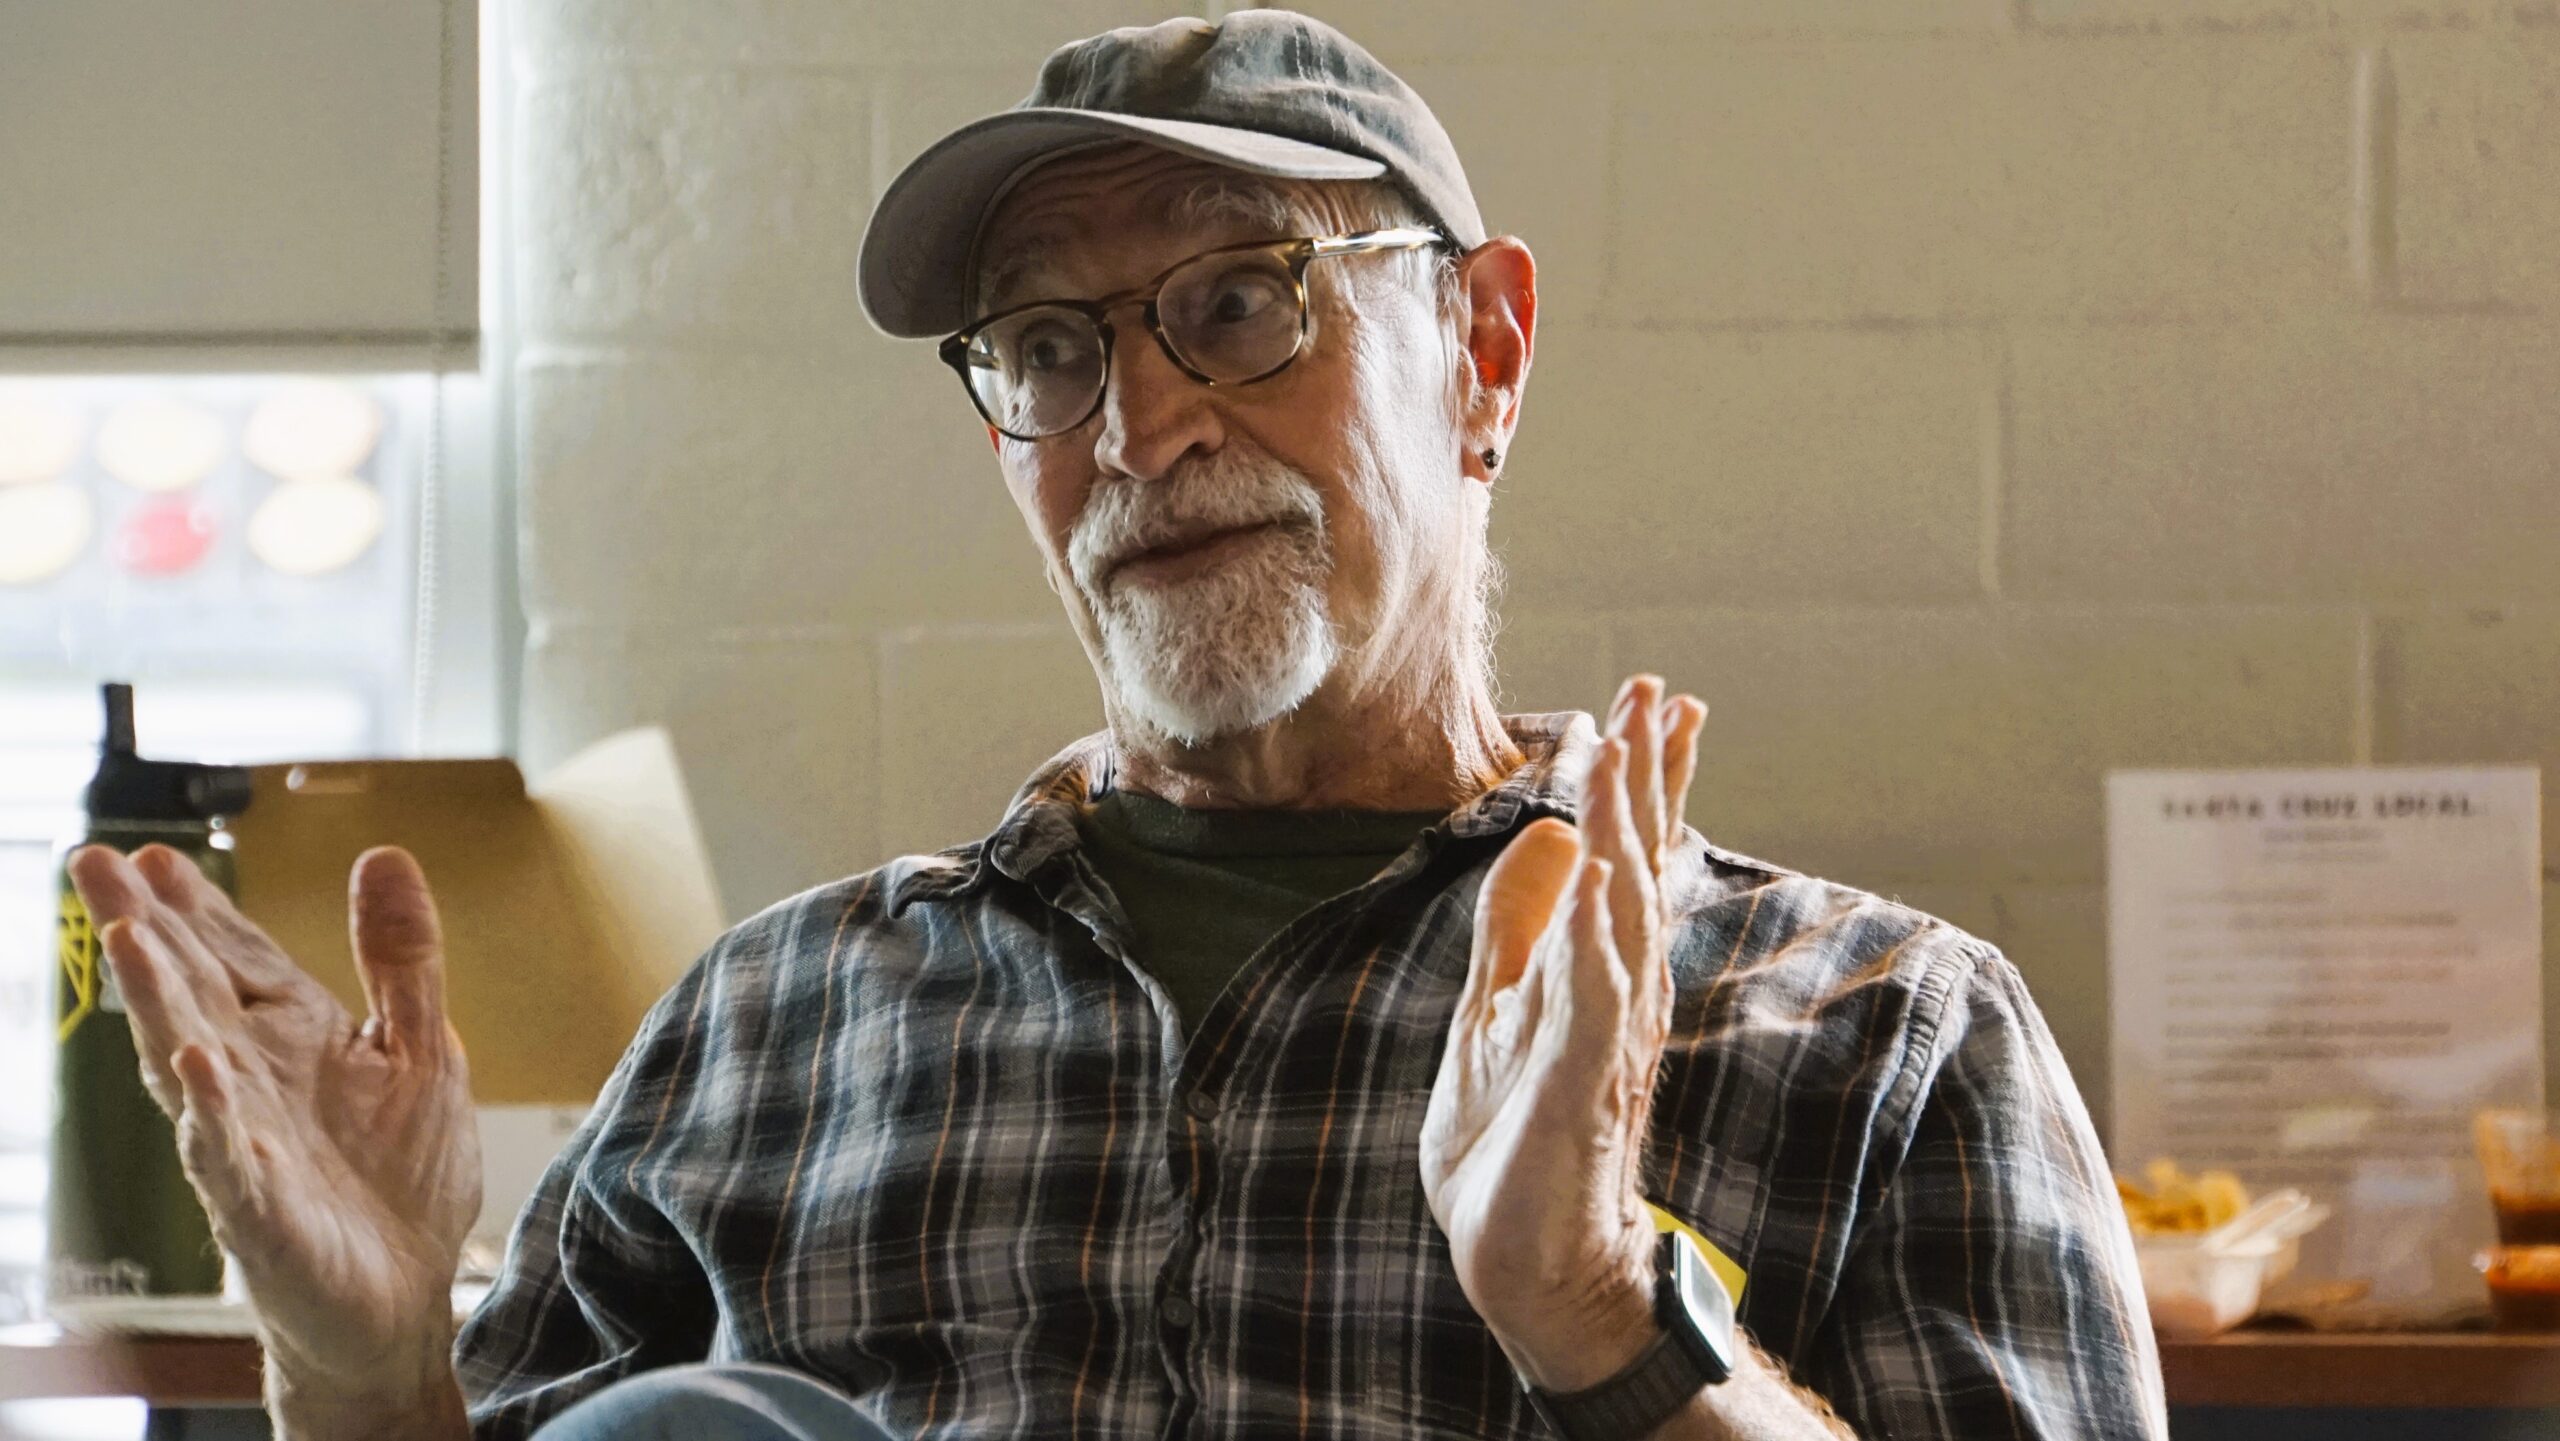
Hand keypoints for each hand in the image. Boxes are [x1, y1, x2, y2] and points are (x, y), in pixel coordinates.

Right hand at [65, 844, 480, 1396]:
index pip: (233, 959)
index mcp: (293, 1039)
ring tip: (133, 939)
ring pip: (190, 1063)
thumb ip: (402, 959)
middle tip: (95, 860)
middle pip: (190, 993)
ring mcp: (249, 1145)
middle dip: (145, 927)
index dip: (195, 906)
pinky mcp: (263, 1212)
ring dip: (159, 1004)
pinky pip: (227, 1159)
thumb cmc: (400, 1177)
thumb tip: (384, 854)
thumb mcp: (423, 1047)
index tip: (151, 850)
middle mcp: (254, 1083)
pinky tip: (196, 1070)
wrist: (402, 1298)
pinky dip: (212, 1115)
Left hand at [1420, 674, 1706, 1391]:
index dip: (1642, 777)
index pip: (1627, 853)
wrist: (1527, 1260)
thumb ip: (1517, 924)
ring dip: (1629, 827)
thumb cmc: (1516, 1142)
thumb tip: (1548, 829)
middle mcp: (1615, 990)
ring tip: (1632, 748)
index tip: (1655, 699)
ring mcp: (1602, 1034)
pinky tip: (1605, 875)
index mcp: (1593, 969)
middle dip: (1647, 774)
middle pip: (1638, 861)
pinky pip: (1597, 996)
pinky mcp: (1579, 1082)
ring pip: (1624, 910)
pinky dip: (1602, 933)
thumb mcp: (1496, 1006)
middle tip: (1661, 690)